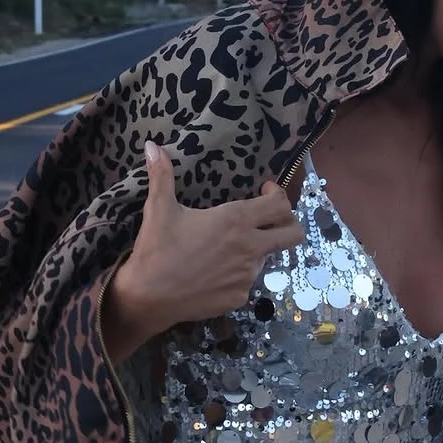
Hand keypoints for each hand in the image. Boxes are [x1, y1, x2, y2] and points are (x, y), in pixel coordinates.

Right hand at [103, 142, 303, 359]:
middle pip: (294, 234)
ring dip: (256, 249)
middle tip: (269, 219)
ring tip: (228, 247)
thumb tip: (153, 145)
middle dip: (288, 223)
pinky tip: (215, 271)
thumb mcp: (159, 208)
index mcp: (235, 221)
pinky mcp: (240, 297)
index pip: (280, 204)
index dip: (278, 194)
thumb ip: (162, 175)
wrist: (148, 297)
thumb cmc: (156, 249)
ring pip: (268, 257)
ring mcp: (248, 276)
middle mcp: (250, 248)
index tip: (264, 191)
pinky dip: (238, 273)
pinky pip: (248, 281)